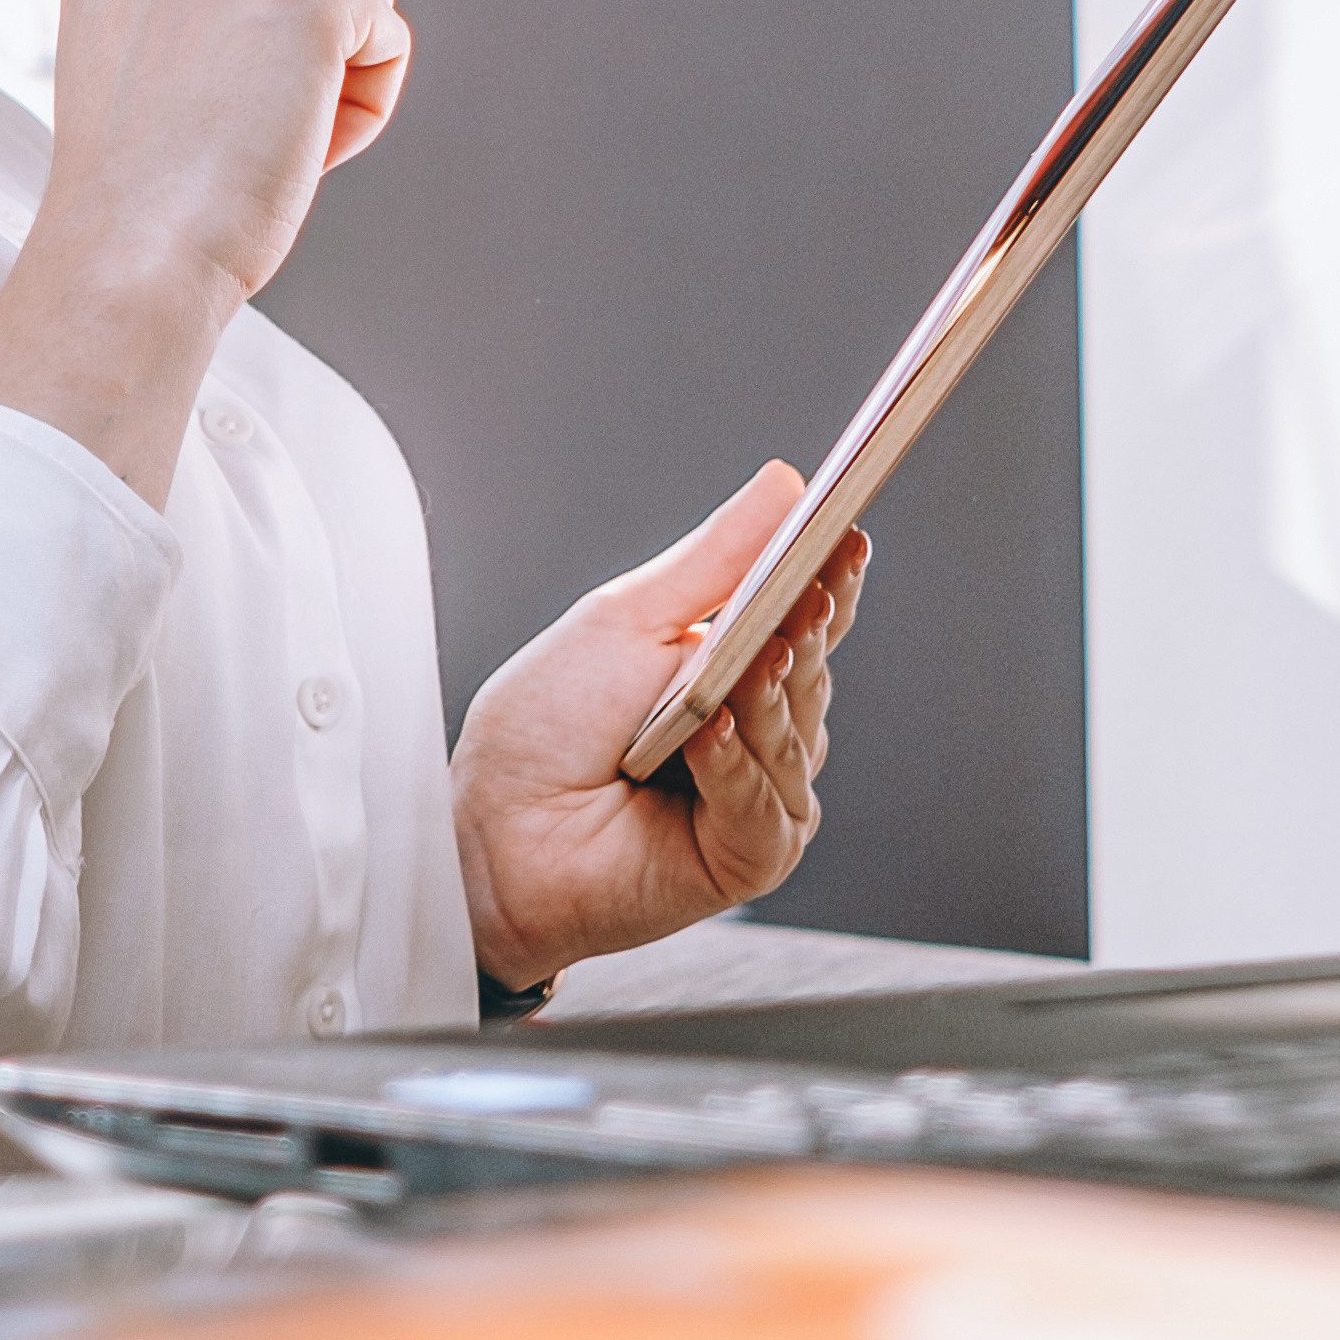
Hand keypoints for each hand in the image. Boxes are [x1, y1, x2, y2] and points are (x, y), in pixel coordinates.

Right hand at [0, 0, 403, 500]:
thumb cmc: (131, 185)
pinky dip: (367, 104)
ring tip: (267, 133)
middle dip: (309, 13)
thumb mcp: (129, 44)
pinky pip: (387, 34)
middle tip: (254, 98)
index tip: (232, 63)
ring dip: (336, 66)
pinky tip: (301, 145)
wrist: (128, 251)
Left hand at [449, 472, 858, 996]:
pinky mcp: (750, 856)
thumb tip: (786, 483)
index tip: (847, 536)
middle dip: (805, 633)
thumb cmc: (548, 725)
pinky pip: (762, 805)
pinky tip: (707, 732)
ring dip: (764, 696)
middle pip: (810, 673)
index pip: (809, 621)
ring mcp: (762, 796)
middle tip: (807, 593)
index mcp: (738, 669)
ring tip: (743, 661)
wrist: (492, 828)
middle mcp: (762, 733)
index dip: (833, 581)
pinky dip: (733, 765)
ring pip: (793, 736)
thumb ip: (714, 559)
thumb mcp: (627, 618)